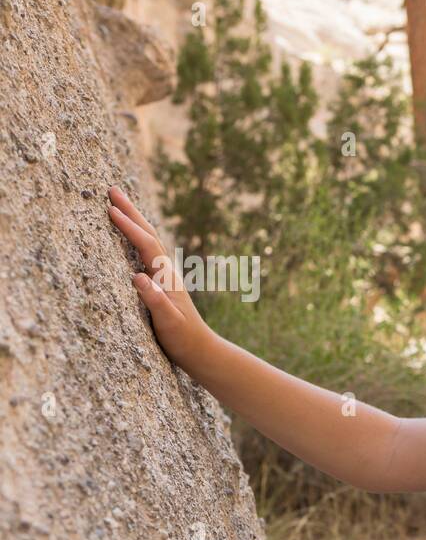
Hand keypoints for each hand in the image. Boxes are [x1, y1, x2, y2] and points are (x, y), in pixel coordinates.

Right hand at [107, 186, 215, 371]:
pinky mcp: (162, 283)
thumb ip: (155, 300)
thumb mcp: (168, 322)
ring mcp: (165, 276)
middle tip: (112, 189)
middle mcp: (166, 271)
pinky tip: (130, 237)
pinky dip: (136, 238)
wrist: (201, 350)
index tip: (110, 209)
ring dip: (134, 220)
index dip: (128, 227)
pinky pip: (147, 253)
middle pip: (148, 234)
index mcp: (166, 277)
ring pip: (149, 240)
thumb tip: (139, 277)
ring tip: (119, 204)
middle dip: (131, 212)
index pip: (146, 245)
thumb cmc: (183, 339)